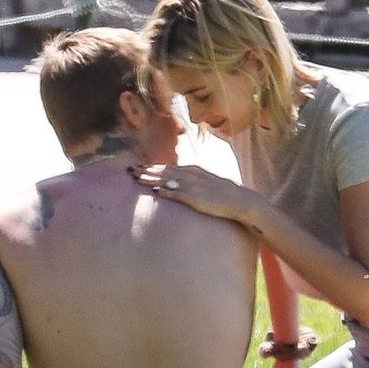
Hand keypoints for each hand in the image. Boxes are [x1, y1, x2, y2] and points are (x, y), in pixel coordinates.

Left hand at [130, 164, 263, 225]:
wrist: (238, 200)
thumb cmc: (221, 194)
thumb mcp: (204, 183)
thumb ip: (190, 182)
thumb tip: (177, 185)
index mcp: (192, 170)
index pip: (167, 167)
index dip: (151, 167)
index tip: (138, 166)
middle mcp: (191, 175)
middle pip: (164, 171)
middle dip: (146, 170)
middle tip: (129, 170)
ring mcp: (193, 186)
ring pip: (167, 180)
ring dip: (151, 179)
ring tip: (136, 178)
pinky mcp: (196, 198)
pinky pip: (178, 194)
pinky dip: (166, 191)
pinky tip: (155, 191)